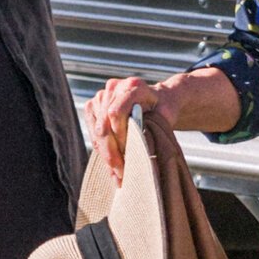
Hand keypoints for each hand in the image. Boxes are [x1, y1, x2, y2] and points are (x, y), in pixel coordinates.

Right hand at [90, 66, 243, 176]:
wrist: (158, 100)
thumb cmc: (163, 109)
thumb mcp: (165, 118)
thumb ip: (150, 130)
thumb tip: (138, 155)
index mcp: (134, 86)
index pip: (116, 113)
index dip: (119, 136)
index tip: (129, 155)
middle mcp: (114, 87)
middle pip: (103, 124)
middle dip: (111, 151)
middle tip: (121, 173)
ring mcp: (102, 95)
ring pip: (96, 130)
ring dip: (106, 153)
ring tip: (117, 171)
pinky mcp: (93, 105)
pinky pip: (92, 132)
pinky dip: (101, 148)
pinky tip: (111, 162)